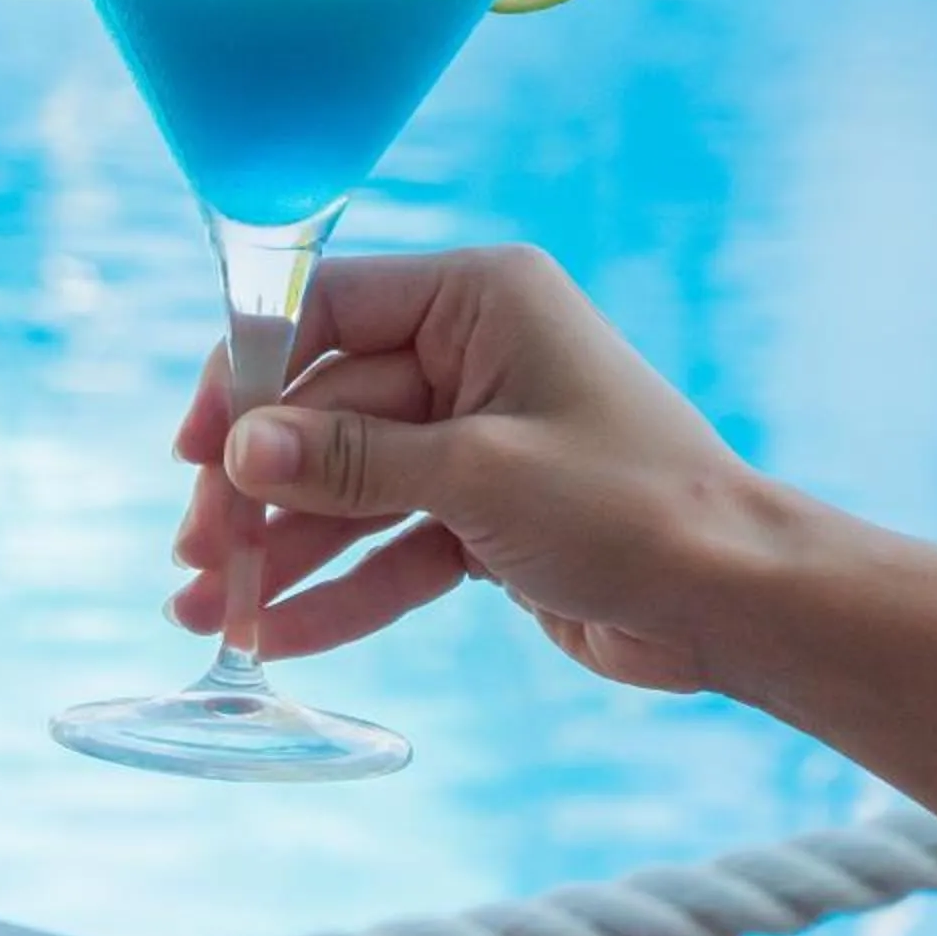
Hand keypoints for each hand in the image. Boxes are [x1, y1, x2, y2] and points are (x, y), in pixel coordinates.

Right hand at [165, 247, 810, 694]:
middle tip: (194, 556)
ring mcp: (475, 437)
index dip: (246, 375)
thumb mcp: (478, 477)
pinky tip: (279, 637)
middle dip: (256, 491)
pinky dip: (340, 589)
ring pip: (347, 486)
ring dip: (280, 551)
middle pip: (323, 411)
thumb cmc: (635, 509)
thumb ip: (349, 461)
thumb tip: (234, 453)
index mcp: (478, 299)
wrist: (745, 607)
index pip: (325, 311)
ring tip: (205, 613)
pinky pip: (389, 543)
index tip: (192, 449)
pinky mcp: (484, 515)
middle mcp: (470, 354)